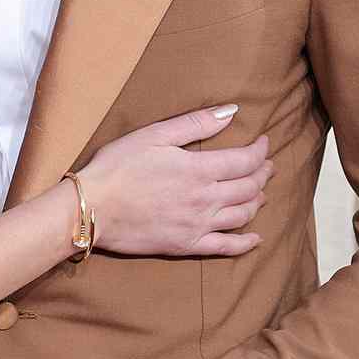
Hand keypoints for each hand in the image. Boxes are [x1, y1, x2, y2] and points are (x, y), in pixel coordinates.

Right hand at [77, 106, 271, 256]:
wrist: (92, 208)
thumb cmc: (117, 166)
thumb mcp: (154, 135)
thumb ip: (195, 124)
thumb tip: (231, 111)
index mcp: (199, 169)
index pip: (245, 161)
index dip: (261, 150)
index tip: (265, 142)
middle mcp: (205, 199)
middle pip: (249, 187)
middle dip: (263, 174)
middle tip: (266, 165)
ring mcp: (198, 225)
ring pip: (243, 215)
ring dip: (257, 201)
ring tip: (261, 192)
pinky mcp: (187, 245)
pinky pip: (227, 247)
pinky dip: (246, 242)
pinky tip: (255, 237)